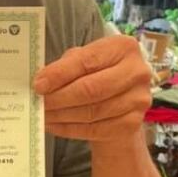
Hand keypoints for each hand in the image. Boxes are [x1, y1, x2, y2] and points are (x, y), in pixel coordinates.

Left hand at [33, 35, 151, 144]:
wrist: (120, 103)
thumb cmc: (97, 74)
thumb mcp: (83, 60)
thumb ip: (65, 66)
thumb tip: (41, 81)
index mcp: (124, 47)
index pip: (87, 61)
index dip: (60, 74)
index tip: (38, 84)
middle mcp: (138, 72)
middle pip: (91, 89)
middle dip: (60, 97)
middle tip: (39, 102)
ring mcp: (138, 100)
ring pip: (92, 112)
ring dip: (62, 115)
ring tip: (43, 114)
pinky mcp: (133, 124)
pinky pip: (95, 129)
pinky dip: (70, 129)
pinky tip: (55, 125)